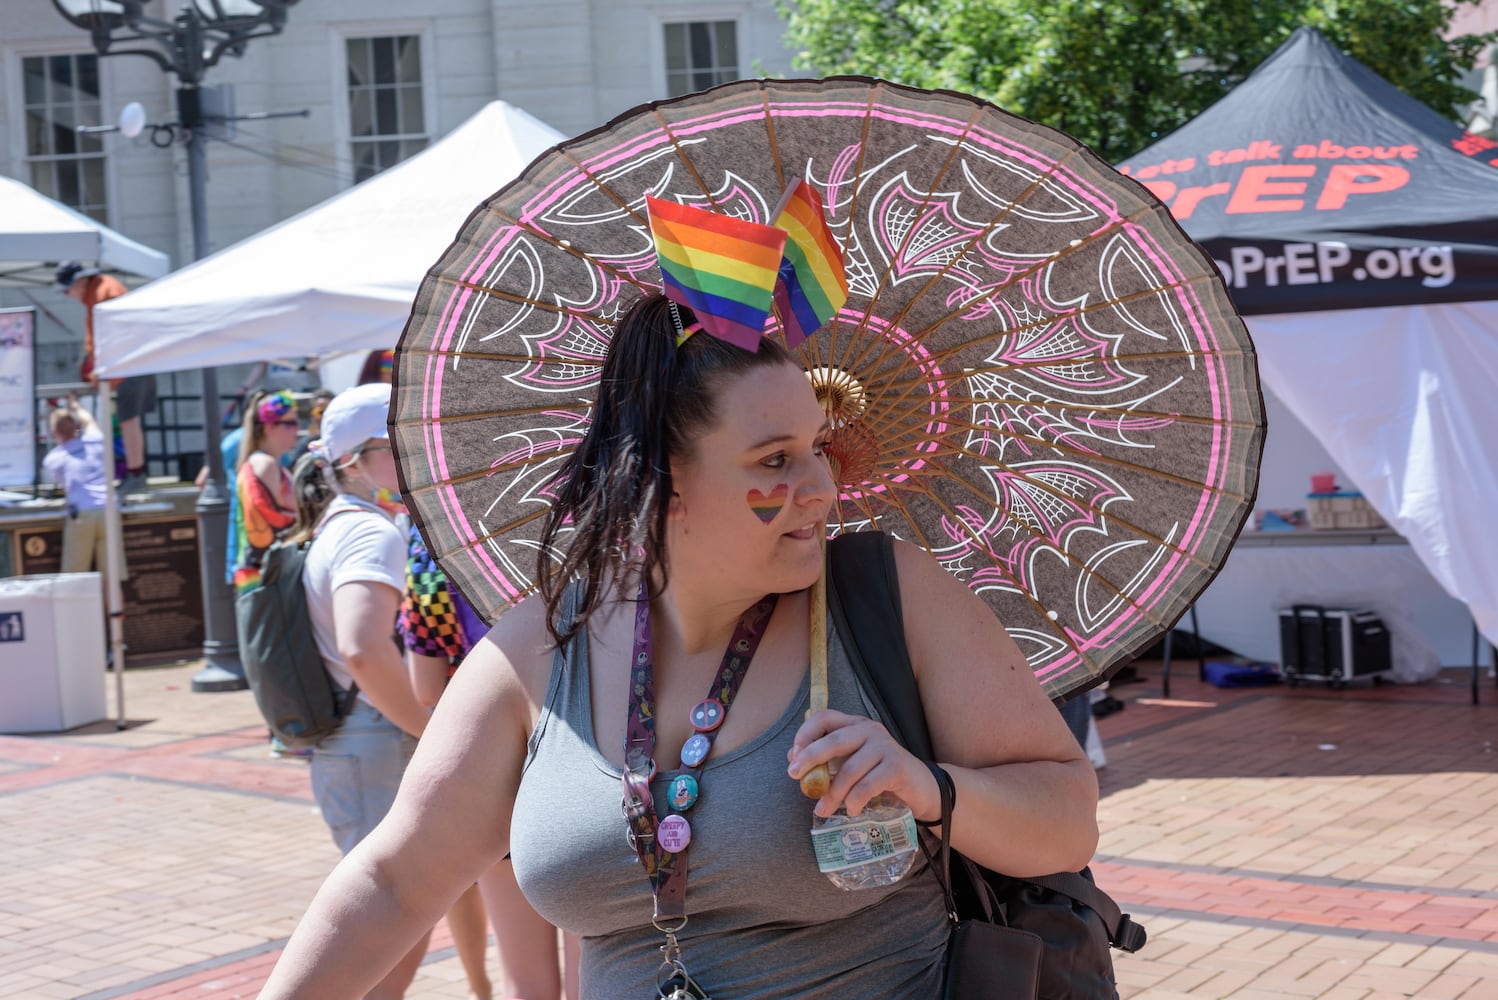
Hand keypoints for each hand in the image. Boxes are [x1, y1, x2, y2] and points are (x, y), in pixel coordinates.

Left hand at [787, 709, 940, 821]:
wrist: (921, 787)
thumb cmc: (880, 776)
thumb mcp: (853, 764)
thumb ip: (828, 760)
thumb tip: (795, 760)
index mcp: (855, 725)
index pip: (825, 717)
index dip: (806, 733)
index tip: (793, 755)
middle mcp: (869, 730)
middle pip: (834, 739)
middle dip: (811, 757)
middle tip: (794, 775)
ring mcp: (885, 746)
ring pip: (850, 769)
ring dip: (833, 792)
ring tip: (822, 809)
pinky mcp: (897, 766)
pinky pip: (868, 784)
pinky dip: (855, 800)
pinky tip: (851, 810)